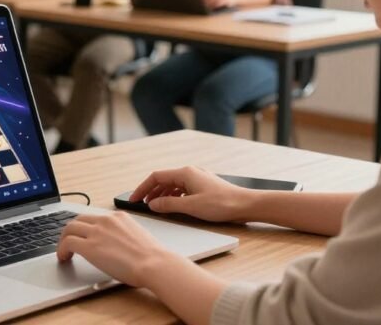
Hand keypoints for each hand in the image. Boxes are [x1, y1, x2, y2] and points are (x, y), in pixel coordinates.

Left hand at [57, 212, 176, 286]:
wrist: (154, 263)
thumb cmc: (151, 257)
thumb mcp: (137, 236)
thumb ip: (123, 235)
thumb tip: (115, 244)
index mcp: (118, 217)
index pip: (94, 217)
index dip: (84, 227)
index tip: (81, 234)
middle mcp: (106, 220)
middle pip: (78, 219)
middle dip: (71, 231)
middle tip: (67, 242)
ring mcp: (97, 232)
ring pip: (69, 228)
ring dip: (63, 240)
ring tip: (63, 251)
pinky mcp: (90, 247)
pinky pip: (68, 243)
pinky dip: (61, 249)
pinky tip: (64, 258)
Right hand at [130, 166, 254, 222]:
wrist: (246, 205)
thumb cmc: (221, 204)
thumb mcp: (191, 207)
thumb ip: (168, 205)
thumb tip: (152, 204)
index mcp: (185, 172)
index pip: (156, 176)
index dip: (143, 188)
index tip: (134, 199)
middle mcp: (191, 172)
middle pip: (164, 179)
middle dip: (151, 191)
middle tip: (142, 204)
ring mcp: (198, 178)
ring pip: (174, 184)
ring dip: (162, 194)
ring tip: (155, 207)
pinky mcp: (204, 186)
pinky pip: (183, 189)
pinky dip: (174, 196)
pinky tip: (173, 206)